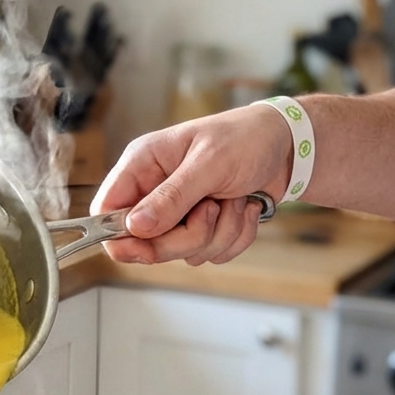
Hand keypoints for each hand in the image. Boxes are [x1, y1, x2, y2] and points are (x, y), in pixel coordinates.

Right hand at [90, 105, 291, 265]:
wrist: (287, 148)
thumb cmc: (246, 139)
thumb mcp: (209, 163)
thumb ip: (172, 197)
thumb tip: (134, 226)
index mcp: (143, 164)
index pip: (107, 210)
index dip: (119, 236)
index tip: (144, 248)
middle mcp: (155, 190)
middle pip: (145, 243)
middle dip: (187, 235)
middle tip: (211, 208)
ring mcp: (179, 213)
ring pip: (183, 253)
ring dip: (218, 233)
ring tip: (232, 199)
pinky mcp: (203, 228)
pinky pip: (210, 254)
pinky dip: (235, 236)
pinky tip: (243, 207)